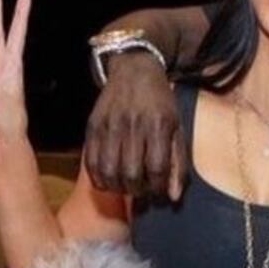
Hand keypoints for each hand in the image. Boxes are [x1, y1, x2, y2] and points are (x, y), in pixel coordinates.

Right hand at [84, 53, 186, 198]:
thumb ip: (178, 163)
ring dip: (117, 188)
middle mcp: (132, 126)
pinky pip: (90, 163)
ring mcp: (109, 126)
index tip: (159, 192)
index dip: (157, 188)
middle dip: (137, 191)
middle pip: (130, 174)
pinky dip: (99, 179)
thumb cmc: (160, 103)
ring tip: (126, 187)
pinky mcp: (93, 127)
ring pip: (108, 172)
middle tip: (142, 191)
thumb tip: (173, 197)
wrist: (134, 70)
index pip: (156, 168)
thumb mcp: (177, 127)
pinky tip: (109, 180)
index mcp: (158, 125)